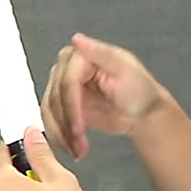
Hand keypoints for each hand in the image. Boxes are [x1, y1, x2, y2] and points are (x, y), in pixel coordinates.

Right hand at [42, 32, 164, 159]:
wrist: (141, 111)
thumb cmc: (139, 90)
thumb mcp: (125, 70)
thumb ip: (100, 54)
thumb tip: (78, 40)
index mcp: (83, 55)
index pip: (68, 82)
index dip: (72, 107)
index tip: (78, 127)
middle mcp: (68, 67)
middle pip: (55, 98)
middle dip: (67, 125)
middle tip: (79, 143)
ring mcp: (63, 86)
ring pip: (50, 111)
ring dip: (62, 135)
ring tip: (78, 150)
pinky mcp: (62, 104)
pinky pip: (51, 120)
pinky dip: (60, 137)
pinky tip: (71, 147)